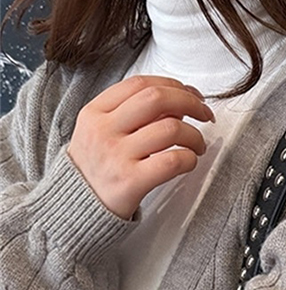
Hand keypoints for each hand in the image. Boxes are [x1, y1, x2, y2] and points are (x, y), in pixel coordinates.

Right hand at [66, 75, 214, 219]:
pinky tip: (189, 161)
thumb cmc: (97, 168)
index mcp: (95, 111)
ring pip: (171, 129)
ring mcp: (117, 155)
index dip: (173, 86)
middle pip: (157, 99)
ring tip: (197, 146)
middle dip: (190, 103)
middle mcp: (104, 129)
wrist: (77, 206)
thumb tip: (177, 105)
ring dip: (195, 136)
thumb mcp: (100, 131)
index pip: (140, 84)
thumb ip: (131, 114)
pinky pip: (172, 161)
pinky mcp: (131, 181)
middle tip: (205, 115)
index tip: (191, 95)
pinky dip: (189, 159)